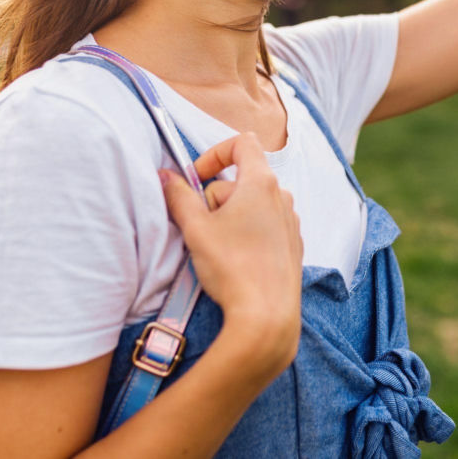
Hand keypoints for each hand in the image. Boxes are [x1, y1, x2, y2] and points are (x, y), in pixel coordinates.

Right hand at [159, 133, 302, 365]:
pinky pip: (264, 225)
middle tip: (200, 226)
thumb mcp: (196, 228)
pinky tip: (235, 259)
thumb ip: (179, 196)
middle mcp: (282, 196)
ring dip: (229, 216)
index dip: (214, 154)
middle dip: (215, 196)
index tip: (196, 180)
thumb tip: (165, 176)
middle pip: (241, 178)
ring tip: (216, 246)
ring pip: (252, 204)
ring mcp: (290, 221)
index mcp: (262, 183)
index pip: (241, 142)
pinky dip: (246, 232)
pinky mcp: (292, 245)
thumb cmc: (233, 267)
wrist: (267, 316)